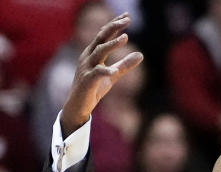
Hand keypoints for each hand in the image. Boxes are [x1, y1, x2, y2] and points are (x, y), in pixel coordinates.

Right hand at [61, 13, 142, 136]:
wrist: (79, 106)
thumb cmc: (94, 88)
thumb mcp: (113, 75)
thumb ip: (125, 65)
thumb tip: (141, 54)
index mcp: (92, 53)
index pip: (104, 34)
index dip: (115, 24)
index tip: (127, 16)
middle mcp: (88, 56)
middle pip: (101, 38)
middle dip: (113, 28)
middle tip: (127, 20)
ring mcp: (86, 67)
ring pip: (99, 52)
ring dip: (112, 44)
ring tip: (125, 38)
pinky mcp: (86, 81)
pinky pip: (96, 73)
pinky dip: (105, 71)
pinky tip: (114, 72)